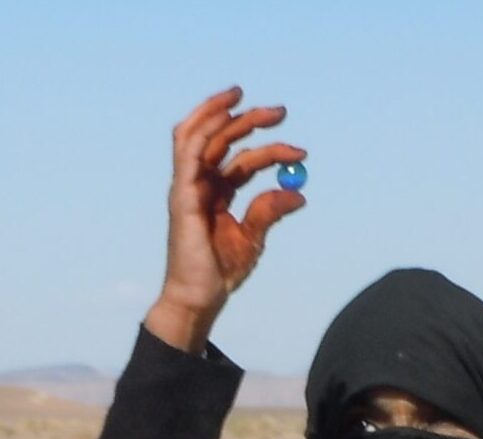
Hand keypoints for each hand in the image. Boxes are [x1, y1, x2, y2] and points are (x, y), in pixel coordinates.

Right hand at [145, 86, 306, 352]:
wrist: (200, 298)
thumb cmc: (220, 272)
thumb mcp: (253, 238)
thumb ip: (269, 211)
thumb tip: (298, 194)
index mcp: (215, 193)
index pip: (241, 160)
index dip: (270, 150)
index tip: (300, 152)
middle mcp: (199, 184)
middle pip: (220, 140)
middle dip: (249, 120)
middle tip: (281, 112)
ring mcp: (187, 187)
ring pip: (197, 136)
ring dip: (219, 112)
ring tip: (242, 96)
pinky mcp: (182, 193)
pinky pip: (189, 152)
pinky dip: (204, 129)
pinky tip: (225, 117)